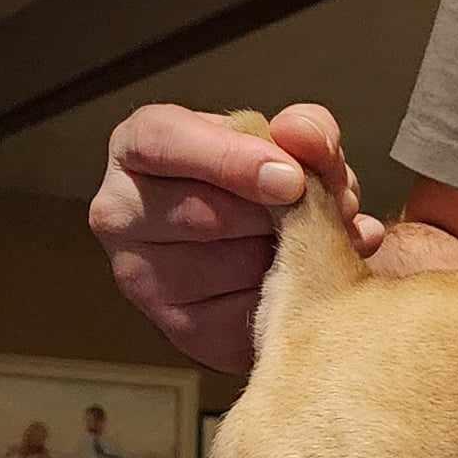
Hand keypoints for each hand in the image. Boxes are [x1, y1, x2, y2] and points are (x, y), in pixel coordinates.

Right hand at [89, 103, 386, 372]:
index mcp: (139, 148)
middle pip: (203, 211)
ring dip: (295, 256)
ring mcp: (142, 275)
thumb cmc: (273, 187)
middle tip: (336, 209)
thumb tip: (304, 135)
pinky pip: (248, 316)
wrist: (281, 255)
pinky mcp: (183, 327)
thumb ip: (305, 129)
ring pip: (229, 266)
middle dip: (284, 212)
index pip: (162, 141)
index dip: (231, 158)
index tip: (291, 178)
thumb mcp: (293, 145)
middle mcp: (122, 211)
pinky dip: (293, 298)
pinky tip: (313, 281)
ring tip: (326, 242)